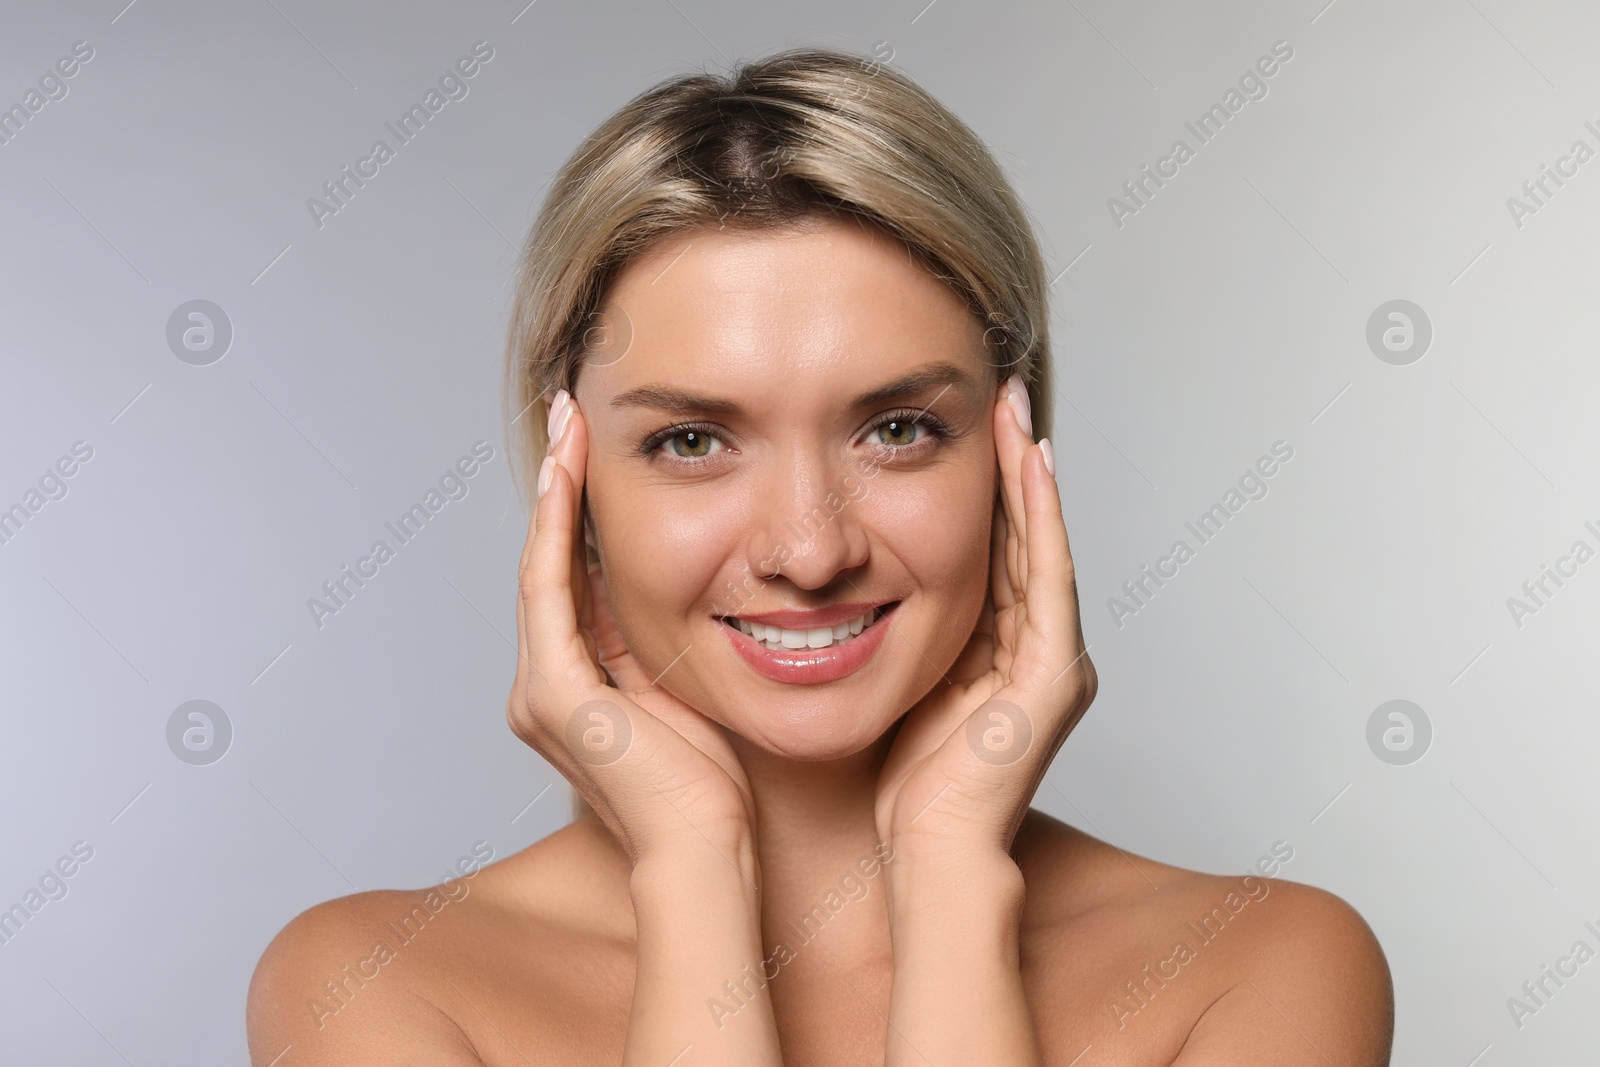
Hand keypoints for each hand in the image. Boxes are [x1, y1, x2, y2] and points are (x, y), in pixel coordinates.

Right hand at [506, 389, 758, 864]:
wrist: (709, 847)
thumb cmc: (713, 785)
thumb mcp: (686, 690)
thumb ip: (664, 645)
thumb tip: (696, 583)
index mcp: (574, 687)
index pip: (571, 579)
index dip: (576, 512)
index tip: (590, 447)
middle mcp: (543, 686)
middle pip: (547, 563)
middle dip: (557, 486)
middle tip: (570, 413)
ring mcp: (541, 691)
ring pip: (542, 567)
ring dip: (553, 491)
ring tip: (567, 425)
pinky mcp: (555, 696)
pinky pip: (550, 589)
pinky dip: (555, 528)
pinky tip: (564, 473)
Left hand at [873, 374, 1096, 858]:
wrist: (928, 850)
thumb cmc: (904, 785)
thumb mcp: (897, 684)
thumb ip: (895, 633)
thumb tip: (841, 582)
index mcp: (1003, 653)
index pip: (997, 552)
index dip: (989, 488)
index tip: (970, 426)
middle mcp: (1039, 650)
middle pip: (1026, 537)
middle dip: (1014, 464)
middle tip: (1003, 395)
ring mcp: (1055, 660)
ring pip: (1042, 544)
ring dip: (1028, 473)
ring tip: (1015, 410)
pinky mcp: (1057, 673)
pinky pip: (1049, 577)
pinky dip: (1042, 518)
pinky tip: (1031, 464)